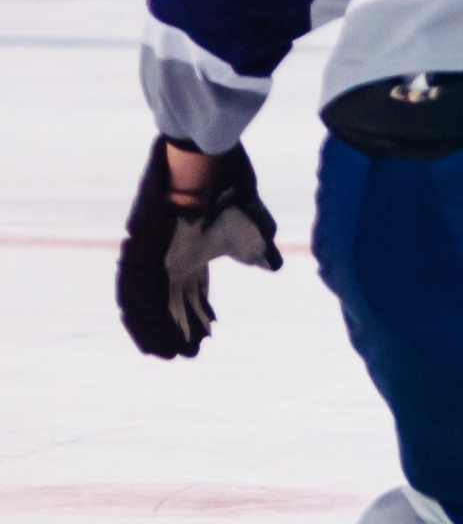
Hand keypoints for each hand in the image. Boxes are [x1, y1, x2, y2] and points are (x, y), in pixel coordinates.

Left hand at [116, 139, 281, 358]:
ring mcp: (151, 254)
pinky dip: (138, 312)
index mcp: (192, 258)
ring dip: (153, 328)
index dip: (196, 321)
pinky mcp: (138, 247)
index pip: (190, 297)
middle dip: (173, 331)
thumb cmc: (233, 195)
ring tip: (163, 354)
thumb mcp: (255, 232)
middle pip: (165, 304)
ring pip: (144, 300)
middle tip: (182, 356)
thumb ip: (259, 252)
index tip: (204, 343)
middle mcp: (167, 259)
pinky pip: (130, 286)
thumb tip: (272, 267)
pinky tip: (145, 330)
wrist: (210, 167)